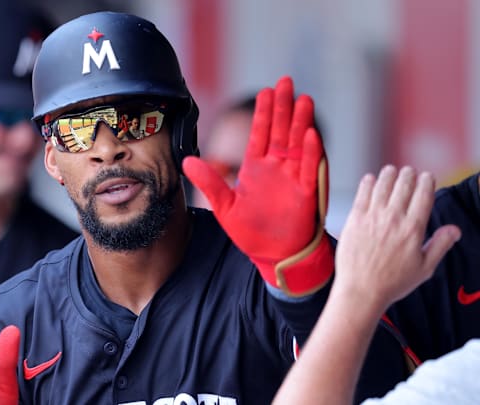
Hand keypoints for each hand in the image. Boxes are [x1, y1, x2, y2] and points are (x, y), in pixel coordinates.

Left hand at [184, 76, 331, 295]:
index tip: (266, 91)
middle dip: (283, 107)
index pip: (260, 134)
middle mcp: (276, 168)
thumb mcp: (224, 206)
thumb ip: (209, 182)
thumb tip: (187, 161)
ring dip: (300, 123)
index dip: (263, 113)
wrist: (274, 255)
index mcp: (256, 168)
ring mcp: (293, 177)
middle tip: (286, 82)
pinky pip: (309, 169)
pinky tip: (310, 134)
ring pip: (297, 144)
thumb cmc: (250, 232)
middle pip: (280, 131)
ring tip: (303, 99)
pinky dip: (310, 153)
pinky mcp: (306, 192)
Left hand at [334, 165, 459, 314]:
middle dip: (409, 175)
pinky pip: (362, 194)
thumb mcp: (424, 268)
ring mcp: (372, 217)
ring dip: (389, 174)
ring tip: (391, 171)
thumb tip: (455, 229)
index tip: (427, 176)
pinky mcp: (354, 219)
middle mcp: (393, 219)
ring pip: (383, 185)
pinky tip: (370, 179)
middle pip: (404, 185)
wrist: (361, 290)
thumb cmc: (392, 283)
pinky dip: (368, 183)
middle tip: (409, 172)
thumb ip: (440, 245)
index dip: (427, 181)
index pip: (424, 195)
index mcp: (413, 229)